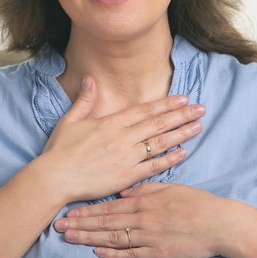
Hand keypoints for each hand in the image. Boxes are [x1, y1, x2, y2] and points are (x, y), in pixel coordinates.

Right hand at [42, 76, 204, 202]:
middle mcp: (124, 137)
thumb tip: (90, 78)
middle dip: (182, 115)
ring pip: (160, 142)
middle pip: (158, 123)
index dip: (166, 104)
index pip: (145, 110)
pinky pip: (153, 166)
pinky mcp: (128, 176)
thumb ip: (85, 99)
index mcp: (112, 123)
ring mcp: (128, 157)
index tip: (183, 98)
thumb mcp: (70, 120)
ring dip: (181, 134)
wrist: (55, 178)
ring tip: (198, 127)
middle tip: (201, 109)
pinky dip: (169, 159)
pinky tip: (183, 153)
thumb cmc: (61, 150)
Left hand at [54, 182, 232, 257]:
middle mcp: (142, 219)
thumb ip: (145, 189)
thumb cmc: (194, 202)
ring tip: (70, 237)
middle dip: (81, 224)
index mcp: (144, 201)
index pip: (109, 206)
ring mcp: (148, 238)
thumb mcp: (169, 188)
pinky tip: (98, 252)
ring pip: (113, 237)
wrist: (218, 224)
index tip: (69, 211)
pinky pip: (130, 255)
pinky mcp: (157, 253)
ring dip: (89, 237)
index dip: (88, 210)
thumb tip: (123, 192)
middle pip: (105, 222)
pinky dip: (113, 254)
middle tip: (59, 226)